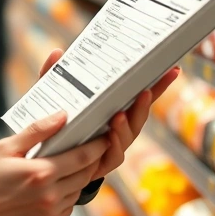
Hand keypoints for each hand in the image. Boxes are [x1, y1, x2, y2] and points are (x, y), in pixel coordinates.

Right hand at [0, 112, 109, 215]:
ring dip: (80, 176)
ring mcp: (51, 212)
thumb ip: (36, 131)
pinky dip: (69, 193)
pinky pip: (69, 205)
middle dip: (92, 159)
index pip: (82, 157)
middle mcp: (50, 195)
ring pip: (79, 190)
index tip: (103, 137)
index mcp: (41, 173)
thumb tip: (61, 116)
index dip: (97, 146)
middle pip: (86, 174)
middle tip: (93, 147)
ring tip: (70, 164)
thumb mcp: (6, 148)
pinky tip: (57, 183)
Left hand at [38, 49, 180, 180]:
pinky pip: (113, 156)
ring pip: (128, 136)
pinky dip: (113, 146)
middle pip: (138, 116)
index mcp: (112, 108)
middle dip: (144, 103)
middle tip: (144, 91)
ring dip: (126, 126)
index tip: (172, 69)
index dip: (157, 84)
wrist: (41, 156)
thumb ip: (54, 75)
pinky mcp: (101, 163)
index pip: (139, 95)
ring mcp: (111, 146)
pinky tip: (109, 138)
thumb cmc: (54, 121)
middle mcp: (117, 127)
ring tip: (119, 116)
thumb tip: (57, 52)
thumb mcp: (53, 96)